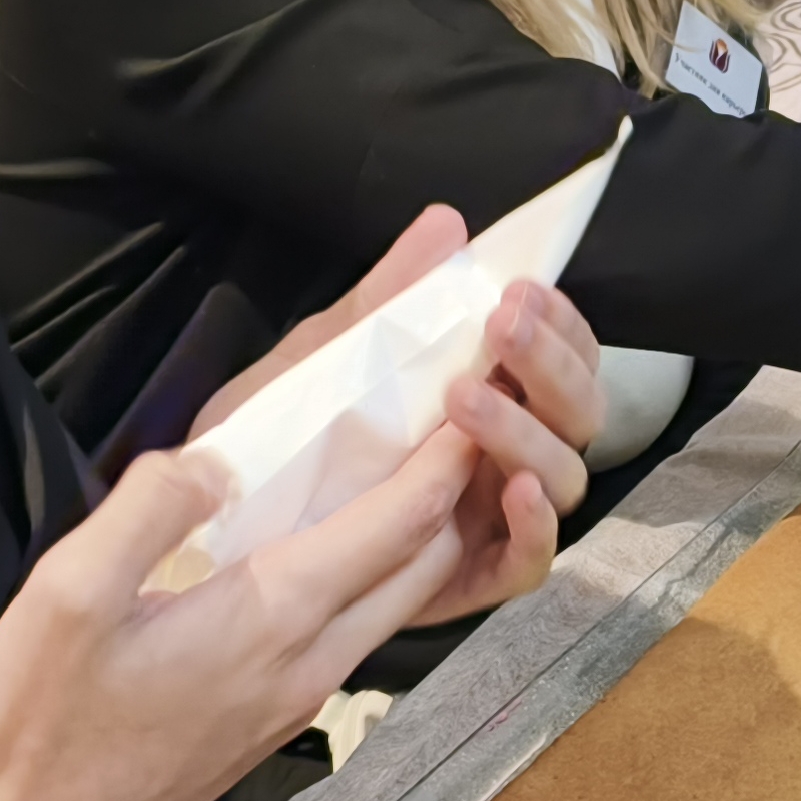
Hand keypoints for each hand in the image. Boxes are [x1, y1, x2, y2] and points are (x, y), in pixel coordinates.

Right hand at [0, 438, 475, 800]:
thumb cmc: (37, 723)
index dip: (445, 456)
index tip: (477, 394)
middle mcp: (309, 663)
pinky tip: (337, 549)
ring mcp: (295, 701)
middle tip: (466, 422)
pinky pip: (351, 636)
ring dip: (421, 539)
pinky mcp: (268, 723)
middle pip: (422, 568)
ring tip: (413, 471)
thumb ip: (149, 510)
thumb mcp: (68, 593)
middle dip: (456, 492)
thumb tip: (216, 461)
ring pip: (391, 607)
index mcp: (273, 617)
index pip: (399, 524)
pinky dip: (375, 580)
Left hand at [190, 205, 601, 622]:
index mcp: (490, 392)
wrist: (221, 521)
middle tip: (500, 328)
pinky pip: (528, 563)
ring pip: (563, 479)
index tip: (519, 289)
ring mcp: (492, 516)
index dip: (560, 323)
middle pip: (579, 413)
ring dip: (529, 433)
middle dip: (550, 365)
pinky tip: (515, 491)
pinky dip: (537, 529)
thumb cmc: (284, 434)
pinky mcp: (470, 577)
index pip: (564, 354)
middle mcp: (505, 452)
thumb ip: (389, 299)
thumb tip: (446, 224)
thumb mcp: (328, 358)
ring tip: (466, 401)